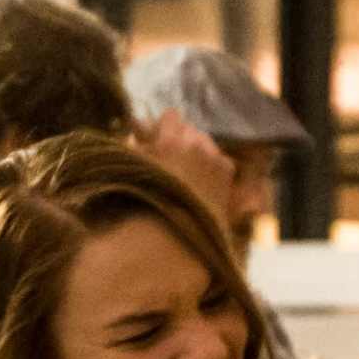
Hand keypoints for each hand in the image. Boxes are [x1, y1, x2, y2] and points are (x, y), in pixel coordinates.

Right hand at [139, 111, 239, 229]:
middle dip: (180, 141)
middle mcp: (196, 145)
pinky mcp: (226, 174)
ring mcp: (214, 159)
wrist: (171, 242)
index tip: (156, 140)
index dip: (162, 128)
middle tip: (170, 160)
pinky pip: (219, 160)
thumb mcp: (132, 169)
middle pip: (190, 130)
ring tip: (185, 177)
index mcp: (169, 142)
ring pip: (206, 144)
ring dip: (196, 153)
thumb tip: (137, 125)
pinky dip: (211, 168)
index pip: (171, 116)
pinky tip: (200, 186)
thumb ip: (136, 145)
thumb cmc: (143, 207)